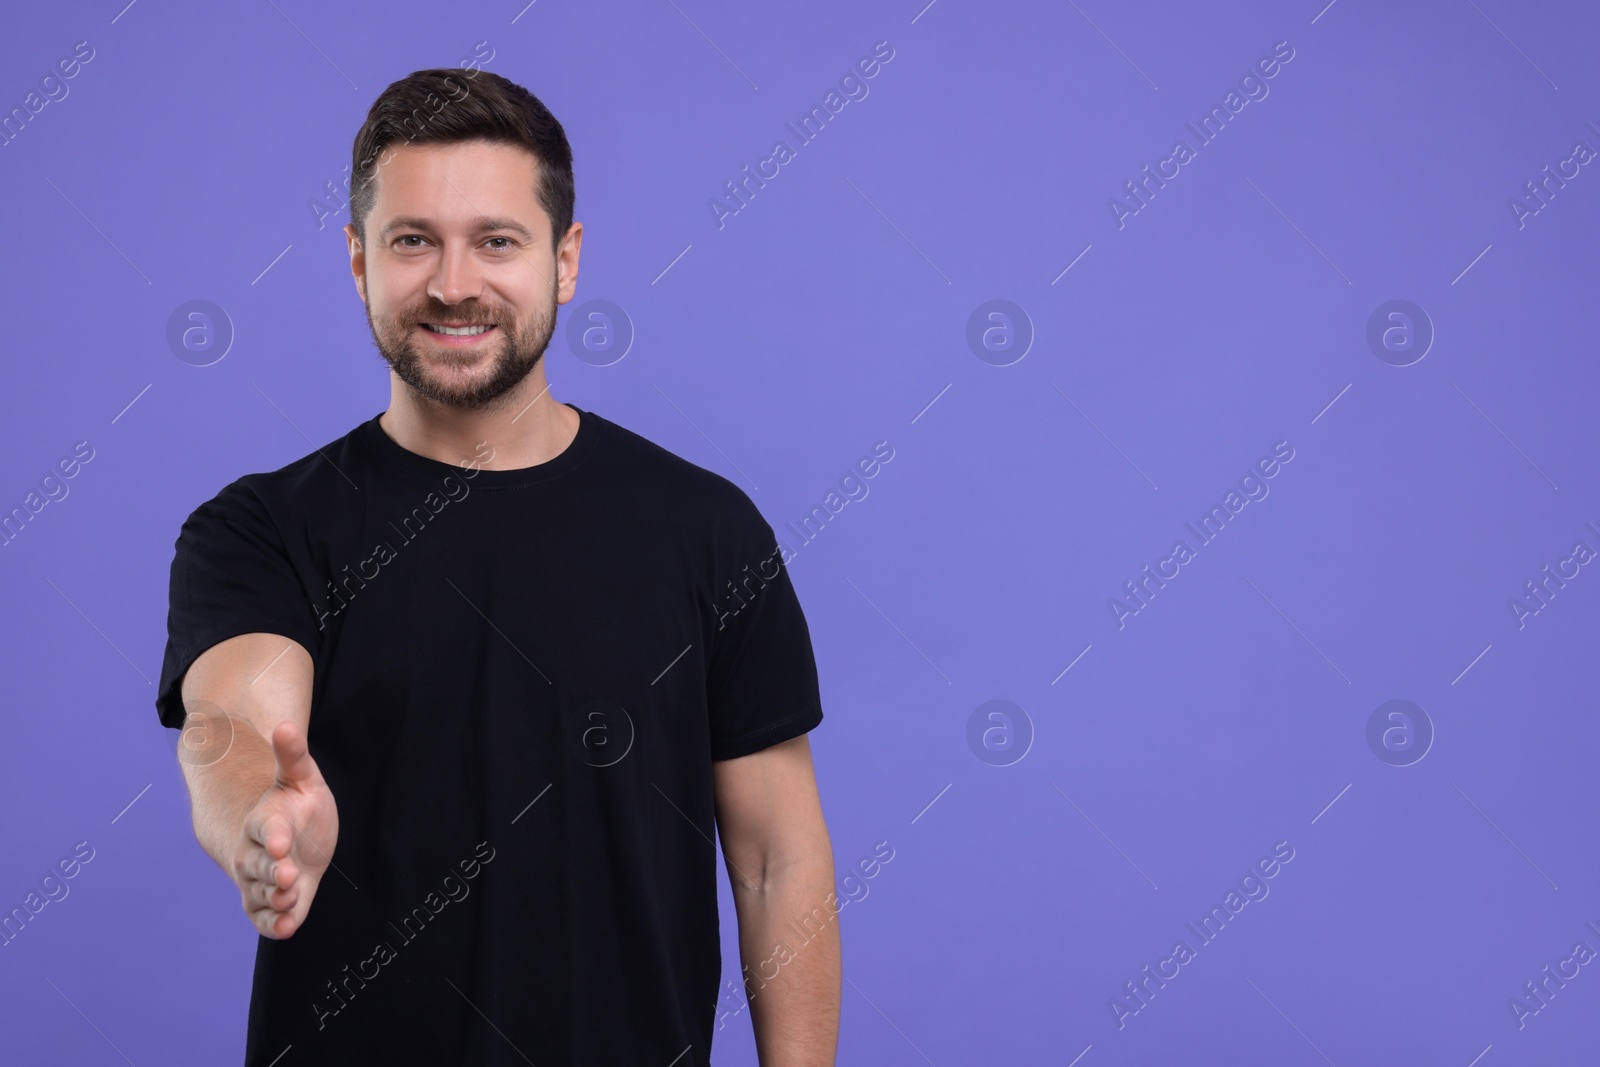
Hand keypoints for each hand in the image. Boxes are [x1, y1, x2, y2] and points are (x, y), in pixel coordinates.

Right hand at [232, 721, 338, 938]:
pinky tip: (285, 927)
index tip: (282, 842)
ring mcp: (262, 880)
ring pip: (261, 893)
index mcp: (265, 821)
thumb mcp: (300, 777)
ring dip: (274, 898)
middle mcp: (257, 853)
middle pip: (258, 865)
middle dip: (272, 871)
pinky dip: (273, 923)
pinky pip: (265, 916)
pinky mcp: (271, 901)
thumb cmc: (295, 803)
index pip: (266, 828)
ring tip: (290, 900)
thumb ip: (292, 755)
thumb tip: (285, 724)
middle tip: (289, 875)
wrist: (289, 835)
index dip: (273, 836)